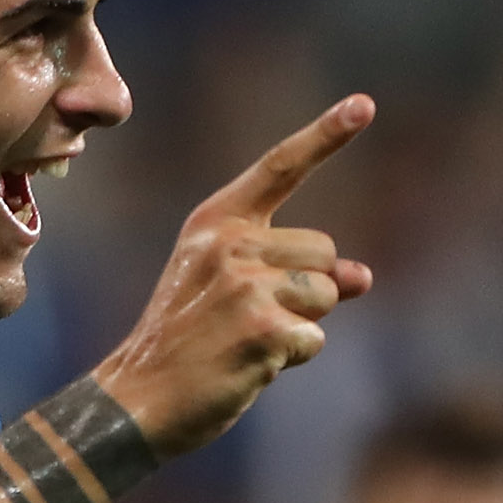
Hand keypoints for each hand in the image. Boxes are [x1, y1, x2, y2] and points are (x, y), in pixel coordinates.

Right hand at [93, 95, 375, 457]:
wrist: (138, 398)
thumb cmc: (188, 344)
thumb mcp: (231, 290)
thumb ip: (293, 273)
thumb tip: (362, 277)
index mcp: (216, 222)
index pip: (280, 168)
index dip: (326, 135)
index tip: (364, 104)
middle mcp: (230, 244)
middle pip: (324, 251)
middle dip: (310, 290)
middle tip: (252, 320)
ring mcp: (246, 285)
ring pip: (327, 295)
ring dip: (303, 326)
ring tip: (249, 342)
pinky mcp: (262, 329)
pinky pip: (314, 338)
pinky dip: (292, 358)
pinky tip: (250, 365)